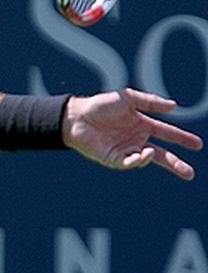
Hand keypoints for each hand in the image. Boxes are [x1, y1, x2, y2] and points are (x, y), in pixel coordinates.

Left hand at [63, 88, 203, 179]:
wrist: (76, 117)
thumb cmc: (100, 105)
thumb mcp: (128, 99)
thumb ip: (150, 102)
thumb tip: (174, 106)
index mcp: (142, 124)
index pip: (167, 133)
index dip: (182, 139)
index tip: (198, 145)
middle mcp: (136, 139)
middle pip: (161, 154)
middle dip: (176, 164)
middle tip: (190, 173)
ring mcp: (126, 150)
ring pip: (146, 159)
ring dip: (152, 157)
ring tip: (150, 152)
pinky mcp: (114, 159)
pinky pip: (130, 163)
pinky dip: (138, 160)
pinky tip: (142, 154)